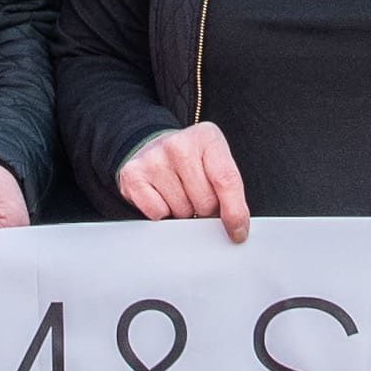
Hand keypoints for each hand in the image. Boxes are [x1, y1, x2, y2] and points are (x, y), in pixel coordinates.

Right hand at [116, 123, 251, 244]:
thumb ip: (229, 189)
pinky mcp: (133, 174)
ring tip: (180, 193)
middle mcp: (178, 144)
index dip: (234, 212)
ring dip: (184, 212)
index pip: (226, 180)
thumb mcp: (216, 162)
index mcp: (207, 137)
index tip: (238, 233)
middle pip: (205, 201)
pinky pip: (158, 214)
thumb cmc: (191, 161)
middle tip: (199, 198)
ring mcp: (153, 158)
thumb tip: (237, 228)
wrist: (153, 148)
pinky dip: (162, 213)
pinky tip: (162, 196)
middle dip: (206, 210)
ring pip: (182, 211)